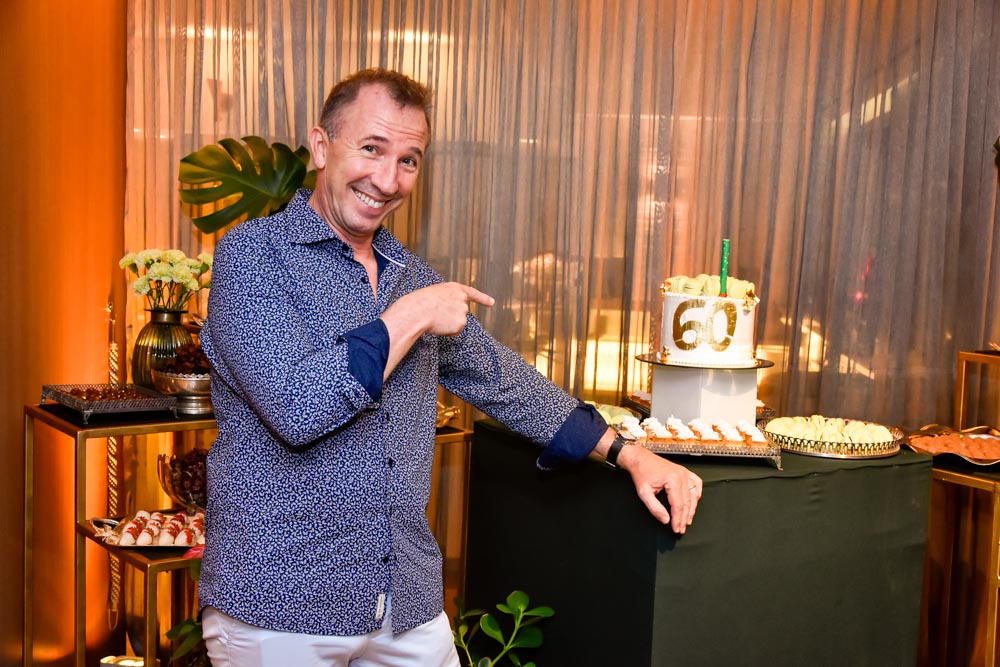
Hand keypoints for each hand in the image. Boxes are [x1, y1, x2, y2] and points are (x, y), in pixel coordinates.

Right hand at [379, 282, 494, 380]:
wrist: (417, 311)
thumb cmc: (420, 302)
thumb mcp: (435, 294)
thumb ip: (446, 299)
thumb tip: (448, 314)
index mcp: (454, 288)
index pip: (472, 293)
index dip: (482, 298)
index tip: (491, 302)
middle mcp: (462, 299)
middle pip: (461, 312)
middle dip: (451, 316)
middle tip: (436, 315)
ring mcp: (463, 311)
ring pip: (457, 323)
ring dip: (448, 324)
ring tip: (435, 318)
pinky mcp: (461, 323)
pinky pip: (454, 331)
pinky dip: (447, 332)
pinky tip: (439, 325)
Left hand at [617, 444, 701, 533]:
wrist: (641, 459)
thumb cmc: (642, 473)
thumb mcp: (643, 493)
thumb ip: (654, 508)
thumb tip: (665, 520)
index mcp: (672, 480)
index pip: (678, 505)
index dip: (677, 519)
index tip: (676, 529)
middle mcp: (682, 476)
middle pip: (687, 502)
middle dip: (684, 518)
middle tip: (681, 529)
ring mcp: (685, 473)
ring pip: (694, 495)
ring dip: (692, 509)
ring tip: (687, 520)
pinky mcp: (685, 472)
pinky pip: (697, 484)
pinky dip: (697, 494)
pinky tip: (694, 502)